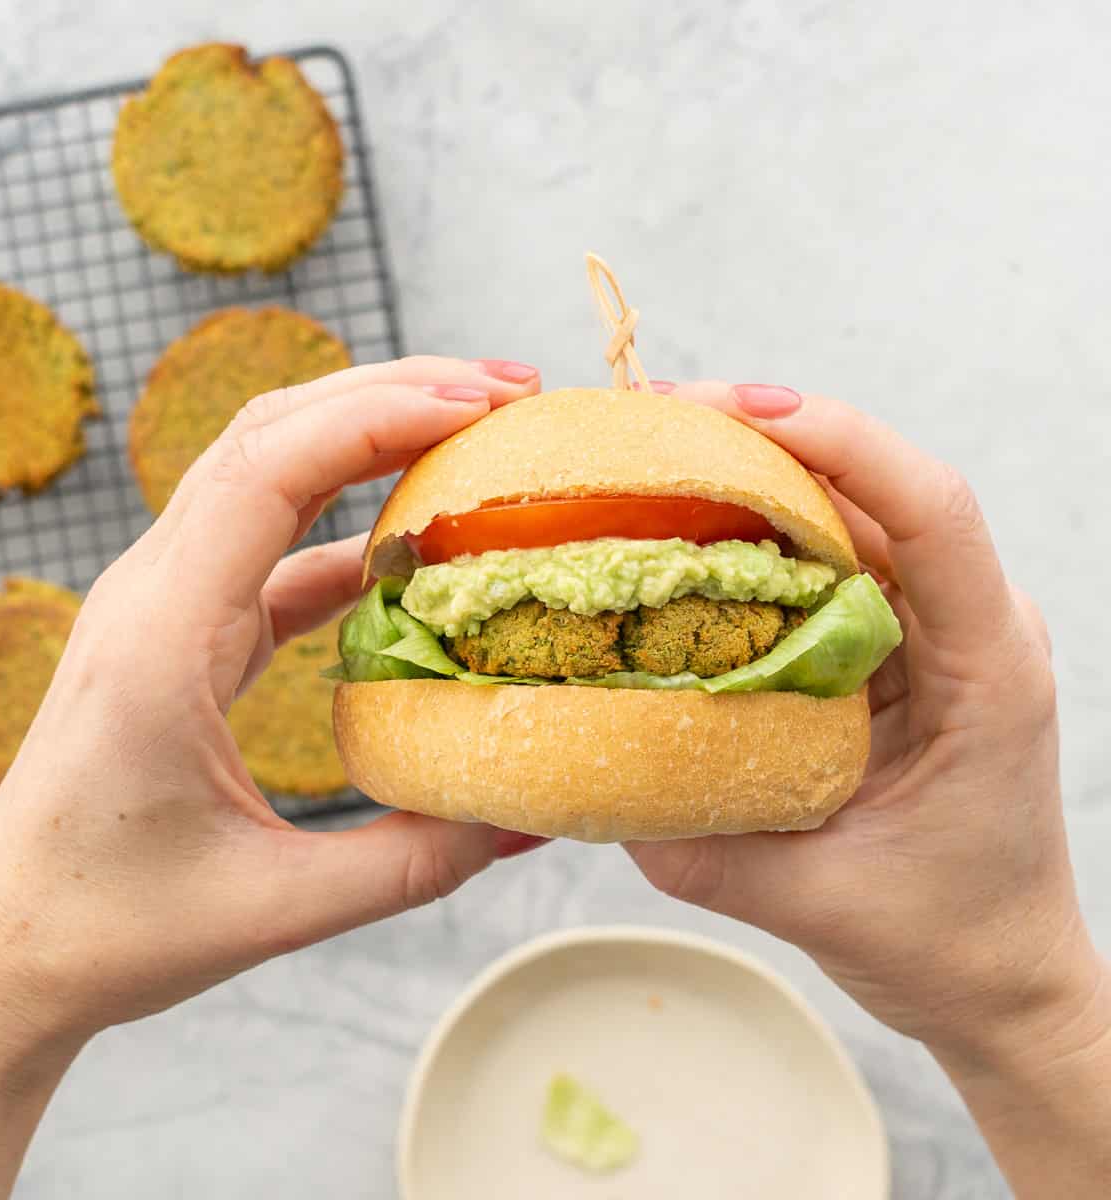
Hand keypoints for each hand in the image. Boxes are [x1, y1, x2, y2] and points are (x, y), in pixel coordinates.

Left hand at [0, 356, 543, 1050]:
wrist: (11, 949)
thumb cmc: (114, 929)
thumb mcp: (277, 908)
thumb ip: (414, 862)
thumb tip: (531, 819)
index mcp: (161, 636)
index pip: (270, 467)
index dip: (381, 415)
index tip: (483, 406)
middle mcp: (152, 592)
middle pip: (271, 432)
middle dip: (392, 392)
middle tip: (507, 391)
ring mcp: (161, 600)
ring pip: (267, 468)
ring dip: (368, 433)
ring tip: (474, 429)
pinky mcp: (181, 625)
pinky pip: (271, 540)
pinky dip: (348, 519)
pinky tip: (414, 541)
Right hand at [628, 381, 1110, 1193]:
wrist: (997, 974)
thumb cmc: (945, 939)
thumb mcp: (818, 904)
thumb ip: (700, 853)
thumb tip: (591, 784)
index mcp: (986, 667)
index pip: (933, 512)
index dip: (844, 442)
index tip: (745, 407)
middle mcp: (965, 627)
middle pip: (873, 491)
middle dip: (765, 438)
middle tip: (653, 422)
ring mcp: (927, 633)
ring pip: (842, 519)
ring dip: (750, 480)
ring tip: (650, 464)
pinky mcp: (885, 651)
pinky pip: (819, 568)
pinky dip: (749, 542)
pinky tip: (679, 542)